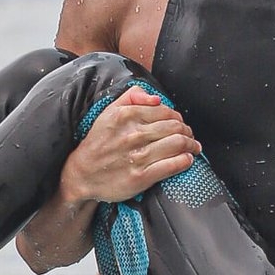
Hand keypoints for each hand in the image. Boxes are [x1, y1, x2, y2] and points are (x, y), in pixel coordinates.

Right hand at [58, 88, 199, 204]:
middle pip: (175, 127)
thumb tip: (156, 98)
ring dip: (191, 145)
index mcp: (125, 116)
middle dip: (187, 131)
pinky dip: (185, 160)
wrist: (81, 174)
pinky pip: (173, 165)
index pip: (165, 111)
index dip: (178, 117)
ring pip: (178, 144)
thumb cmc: (98, 143)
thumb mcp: (108, 113)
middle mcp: (133, 134)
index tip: (180, 124)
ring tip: (193, 147)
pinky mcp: (141, 177)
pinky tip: (187, 159)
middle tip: (189, 136)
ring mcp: (138, 156)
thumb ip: (131, 97)